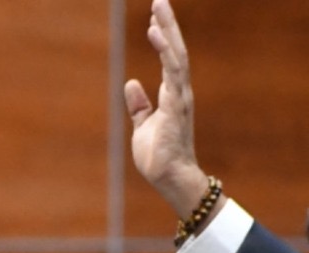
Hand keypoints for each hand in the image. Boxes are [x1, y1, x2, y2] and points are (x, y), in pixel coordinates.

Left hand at [125, 0, 210, 214]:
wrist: (168, 177)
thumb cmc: (158, 154)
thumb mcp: (143, 125)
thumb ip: (139, 105)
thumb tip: (132, 84)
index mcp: (172, 94)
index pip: (170, 57)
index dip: (164, 35)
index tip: (155, 14)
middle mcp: (179, 91)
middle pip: (175, 50)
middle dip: (168, 24)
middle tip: (159, 0)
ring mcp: (179, 97)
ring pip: (176, 56)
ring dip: (167, 32)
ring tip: (157, 10)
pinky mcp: (175, 107)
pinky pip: (171, 73)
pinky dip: (164, 51)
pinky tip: (156, 34)